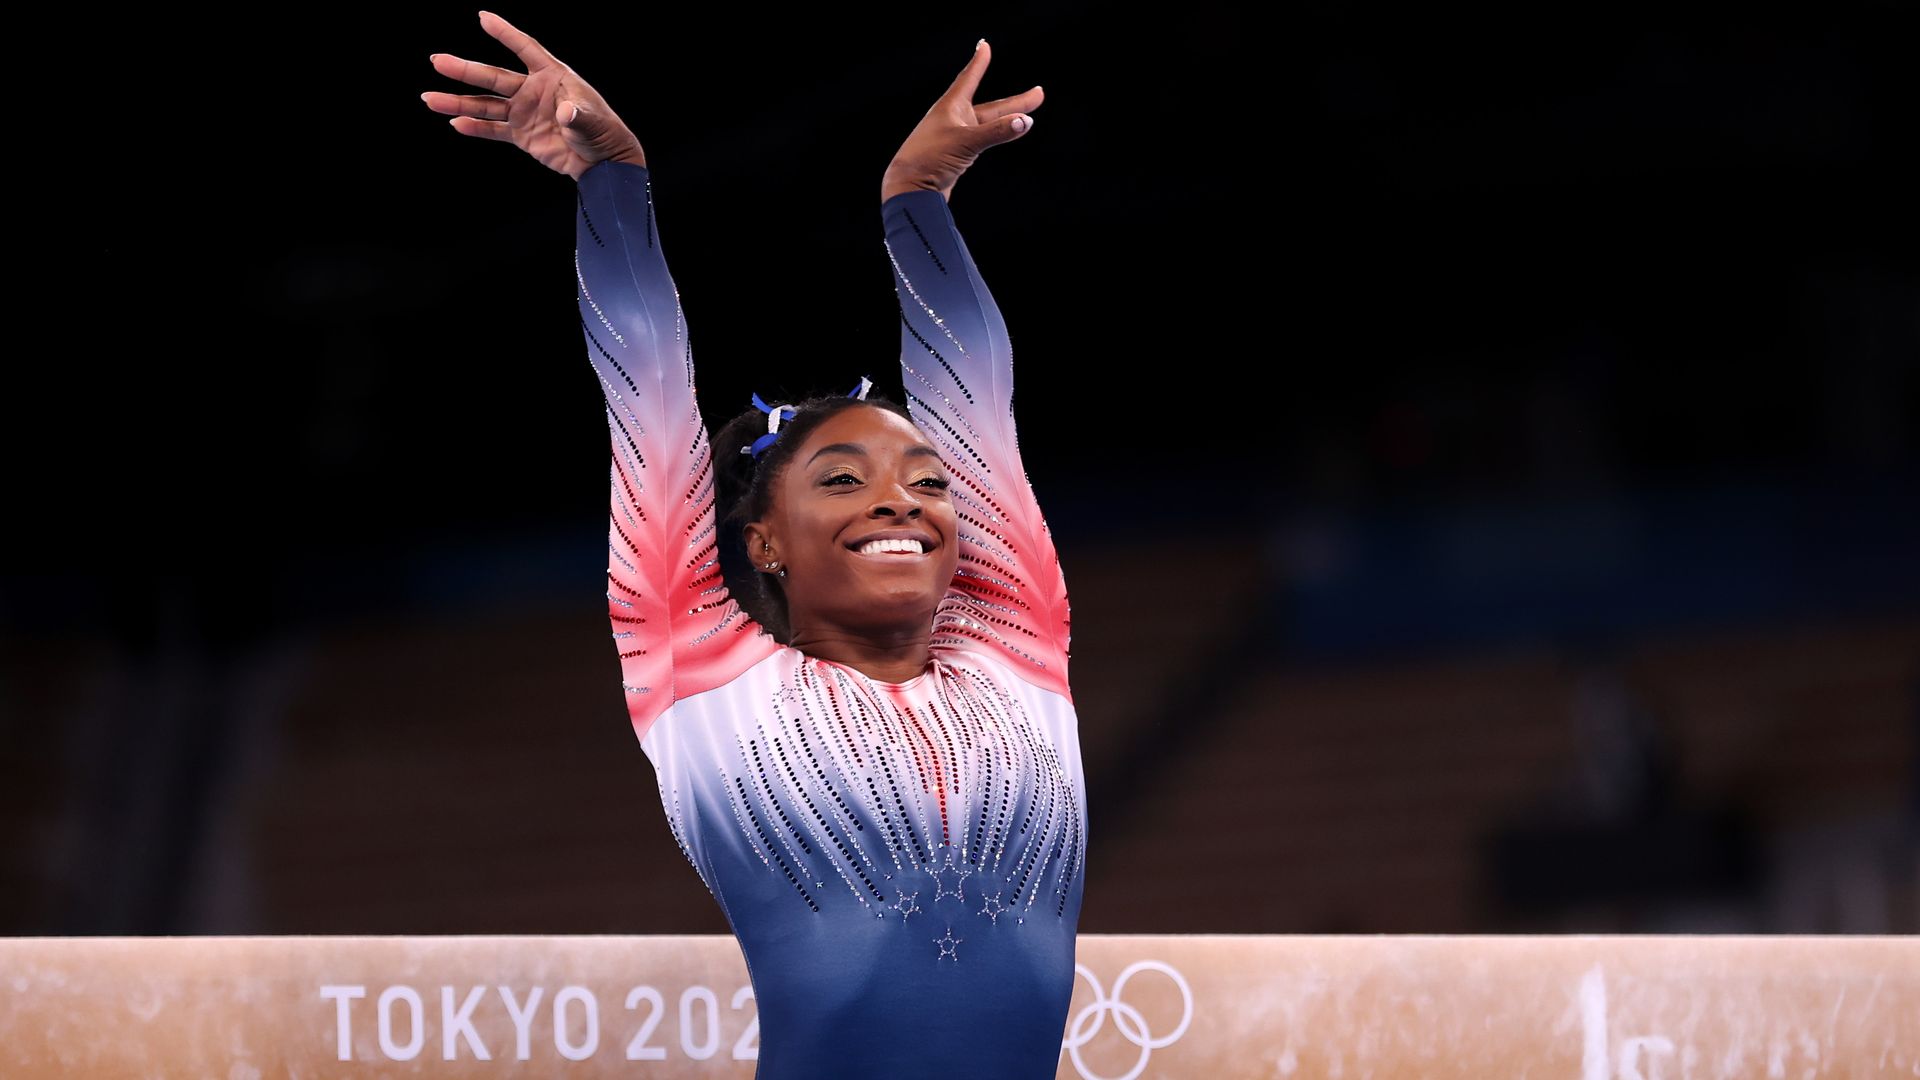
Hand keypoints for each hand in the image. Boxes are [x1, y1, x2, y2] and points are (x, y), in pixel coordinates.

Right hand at [422, 10, 645, 180]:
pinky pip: (493, 129)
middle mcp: (533, 90)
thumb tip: (566, 113)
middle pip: (493, 76)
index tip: (483, 17)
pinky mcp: (521, 135)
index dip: (505, 33)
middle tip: (437, 60)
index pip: (524, 48)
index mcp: (553, 76)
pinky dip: (475, 128)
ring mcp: (524, 112)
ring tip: (429, 98)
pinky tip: (455, 124)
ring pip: (485, 103)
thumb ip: (578, 115)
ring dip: (458, 102)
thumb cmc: (603, 133)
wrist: (602, 163)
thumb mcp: (592, 121)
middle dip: (465, 69)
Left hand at [882, 40, 1042, 203]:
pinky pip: (982, 140)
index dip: (979, 62)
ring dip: (1008, 119)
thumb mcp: (966, 143)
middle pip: (991, 107)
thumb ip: (997, 132)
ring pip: (989, 125)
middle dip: (1015, 102)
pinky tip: (1002, 134)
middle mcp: (953, 120)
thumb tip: (1025, 121)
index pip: (969, 78)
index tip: (984, 45)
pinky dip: (996, 135)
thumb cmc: (929, 160)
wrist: (909, 189)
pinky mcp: (956, 156)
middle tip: (1038, 93)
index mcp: (950, 107)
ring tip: (1027, 116)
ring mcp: (955, 138)